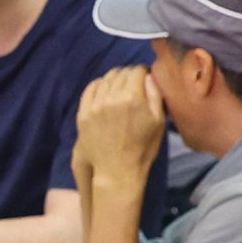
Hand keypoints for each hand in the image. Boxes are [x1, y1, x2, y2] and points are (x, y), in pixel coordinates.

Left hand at [75, 67, 166, 185]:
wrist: (117, 171)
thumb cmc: (143, 148)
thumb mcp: (158, 122)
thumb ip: (155, 94)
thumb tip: (149, 75)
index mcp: (133, 98)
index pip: (137, 70)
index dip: (143, 72)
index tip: (146, 79)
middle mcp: (112, 97)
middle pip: (121, 72)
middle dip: (130, 75)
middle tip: (134, 85)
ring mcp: (95, 105)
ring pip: (106, 79)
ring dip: (115, 79)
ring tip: (120, 88)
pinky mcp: (83, 113)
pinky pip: (90, 88)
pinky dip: (99, 85)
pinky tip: (105, 91)